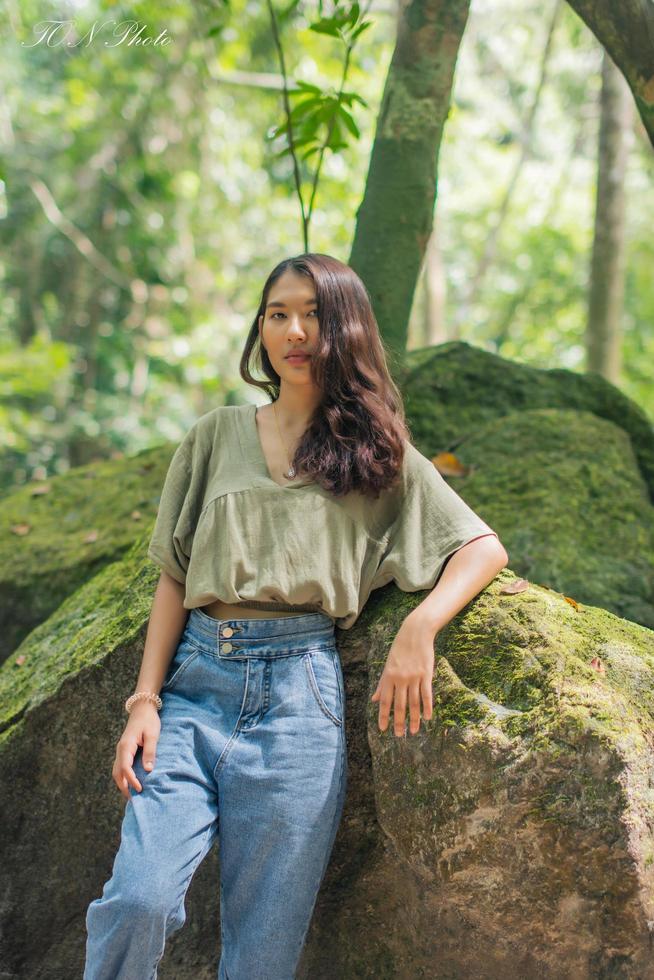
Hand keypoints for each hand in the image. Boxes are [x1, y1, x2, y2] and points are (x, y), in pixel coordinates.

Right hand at [112, 701, 160, 800]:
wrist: (143, 708)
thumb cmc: (149, 721)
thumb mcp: (152, 735)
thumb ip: (149, 751)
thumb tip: (148, 770)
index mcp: (126, 746)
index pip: (125, 767)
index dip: (131, 780)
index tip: (140, 789)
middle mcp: (120, 750)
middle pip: (117, 773)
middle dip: (124, 786)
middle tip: (134, 800)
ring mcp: (121, 751)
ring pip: (117, 771)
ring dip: (123, 783)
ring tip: (133, 795)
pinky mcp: (124, 751)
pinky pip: (121, 767)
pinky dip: (124, 777)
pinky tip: (132, 783)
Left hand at [370, 612, 434, 735]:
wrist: (416, 632)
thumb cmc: (400, 648)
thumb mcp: (387, 665)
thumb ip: (382, 684)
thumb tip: (374, 699)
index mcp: (388, 676)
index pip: (385, 701)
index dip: (383, 716)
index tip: (383, 729)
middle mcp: (400, 678)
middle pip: (399, 704)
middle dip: (398, 722)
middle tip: (399, 735)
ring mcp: (414, 677)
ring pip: (413, 703)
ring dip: (414, 719)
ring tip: (414, 731)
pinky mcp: (426, 674)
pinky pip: (426, 694)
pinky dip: (427, 707)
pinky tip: (427, 718)